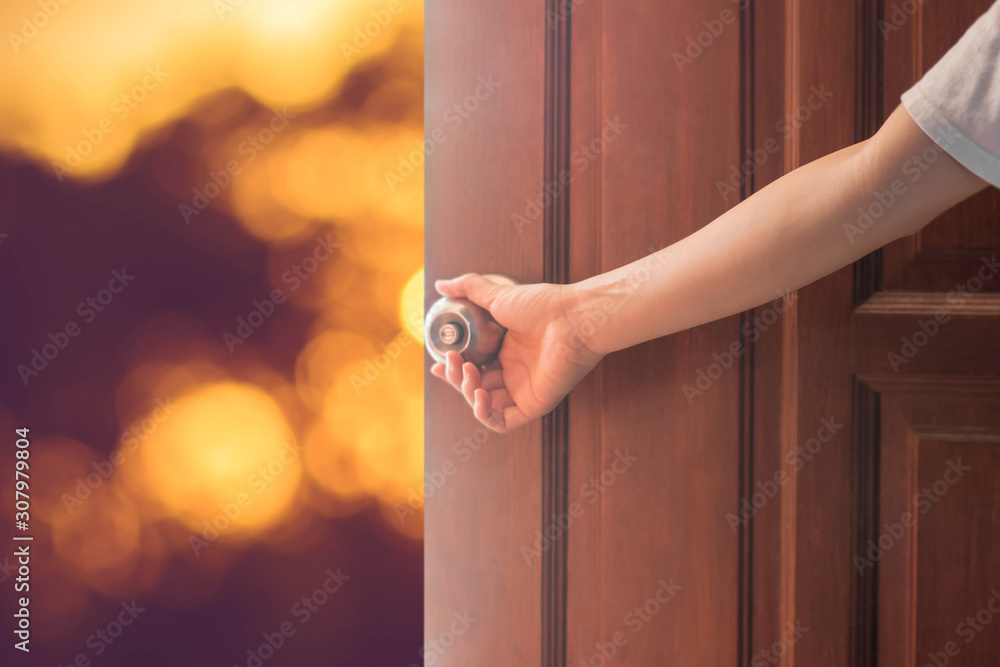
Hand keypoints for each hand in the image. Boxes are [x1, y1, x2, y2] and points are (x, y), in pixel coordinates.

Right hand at [430, 273, 604, 432]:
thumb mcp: (498, 295)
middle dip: (457, 378)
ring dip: (468, 393)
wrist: (573, 317)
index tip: (439, 361)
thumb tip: (441, 285)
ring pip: (485, 405)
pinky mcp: (535, 405)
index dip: (454, 369)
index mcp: (509, 352)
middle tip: (453, 362)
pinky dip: (485, 414)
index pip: (474, 368)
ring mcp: (525, 390)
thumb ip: (469, 289)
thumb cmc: (543, 305)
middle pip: (476, 387)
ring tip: (468, 372)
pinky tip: (478, 395)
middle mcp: (516, 373)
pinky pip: (503, 422)